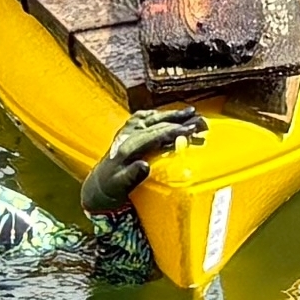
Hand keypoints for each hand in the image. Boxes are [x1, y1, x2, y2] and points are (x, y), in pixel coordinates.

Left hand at [80, 108, 206, 212]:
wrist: (98, 185)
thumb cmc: (111, 188)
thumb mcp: (120, 186)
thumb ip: (131, 176)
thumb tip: (144, 166)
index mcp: (128, 147)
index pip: (155, 134)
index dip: (174, 130)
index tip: (192, 128)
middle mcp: (127, 134)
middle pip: (156, 122)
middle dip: (179, 120)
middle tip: (201, 121)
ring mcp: (127, 130)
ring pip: (152, 117)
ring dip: (171, 114)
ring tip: (191, 112)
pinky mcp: (128, 131)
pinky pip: (146, 118)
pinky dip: (160, 115)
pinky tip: (170, 115)